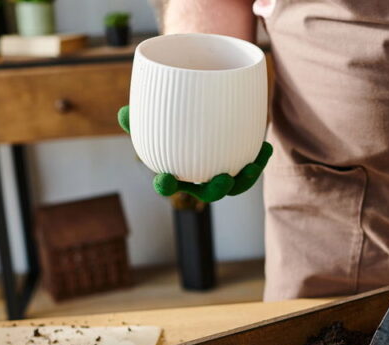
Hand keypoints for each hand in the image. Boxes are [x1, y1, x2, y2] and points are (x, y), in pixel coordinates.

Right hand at [118, 105, 272, 201]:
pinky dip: (259, 159)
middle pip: (209, 192)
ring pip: (236, 185)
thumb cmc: (176, 118)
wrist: (208, 110)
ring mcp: (224, 171)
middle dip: (216, 190)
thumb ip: (142, 115)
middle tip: (222, 180)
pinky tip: (265, 148)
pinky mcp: (242, 162)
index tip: (164, 178)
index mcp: (177, 170)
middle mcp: (201, 176)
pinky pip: (252, 166)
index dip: (166, 184)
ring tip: (252, 167)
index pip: (168, 183)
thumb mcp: (159, 114)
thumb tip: (124, 112)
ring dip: (245, 179)